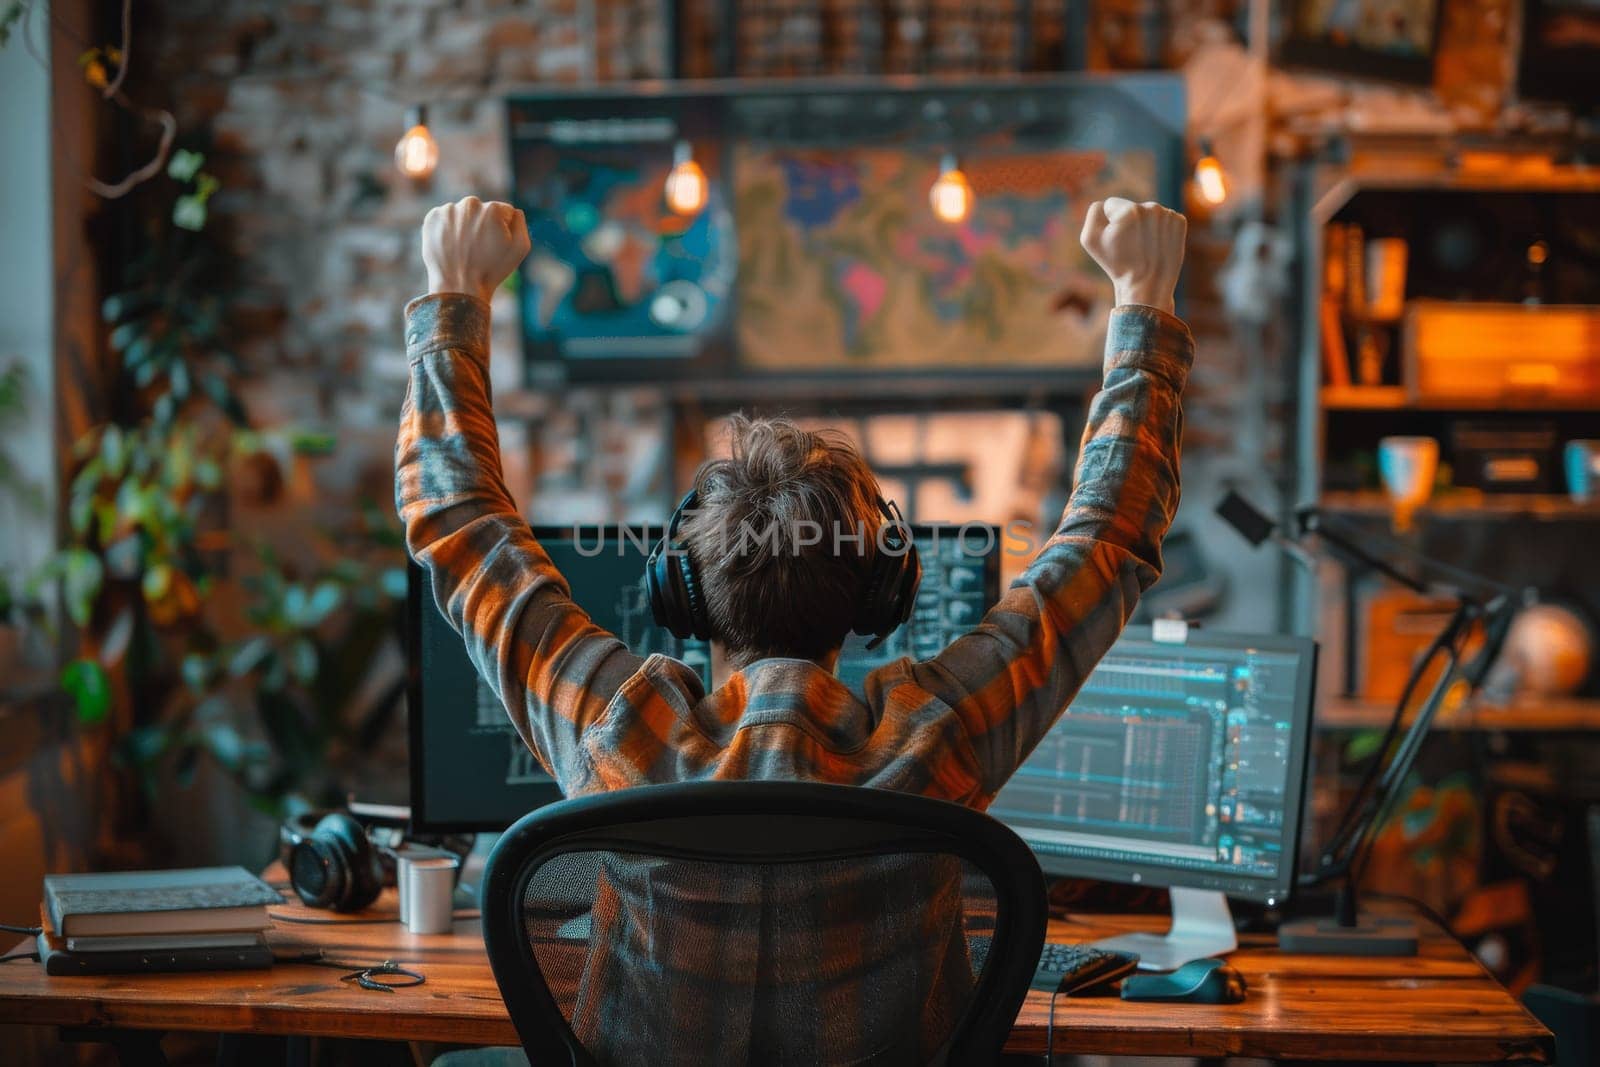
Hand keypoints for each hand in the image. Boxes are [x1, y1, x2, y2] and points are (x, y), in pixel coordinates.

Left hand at [421, 196, 530, 303]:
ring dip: (464, 227)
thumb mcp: (520, 248)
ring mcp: (448, 210)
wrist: (459, 287)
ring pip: (462, 214)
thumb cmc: (492, 270)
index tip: (495, 246)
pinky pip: (444, 219)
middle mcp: (470, 203)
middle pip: (482, 210)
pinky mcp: (432, 218)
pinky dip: (447, 229)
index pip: (503, 212)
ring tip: (464, 250)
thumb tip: (514, 212)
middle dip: (482, 225)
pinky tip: (451, 246)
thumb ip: (520, 223)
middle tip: (479, 249)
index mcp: (492, 208)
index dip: (503, 230)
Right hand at [1080, 198, 1186, 313]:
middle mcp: (1152, 207)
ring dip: (1144, 226)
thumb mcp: (1090, 239)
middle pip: (1130, 208)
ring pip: (1147, 213)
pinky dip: (1158, 230)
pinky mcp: (1180, 222)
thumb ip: (1094, 212)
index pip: (1110, 205)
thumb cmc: (1116, 264)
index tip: (1116, 242)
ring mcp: (1168, 214)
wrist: (1148, 285)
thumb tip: (1106, 204)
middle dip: (1128, 224)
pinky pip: (1162, 219)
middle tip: (1130, 247)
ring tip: (1144, 247)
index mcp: (1129, 209)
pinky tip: (1156, 245)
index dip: (1109, 225)